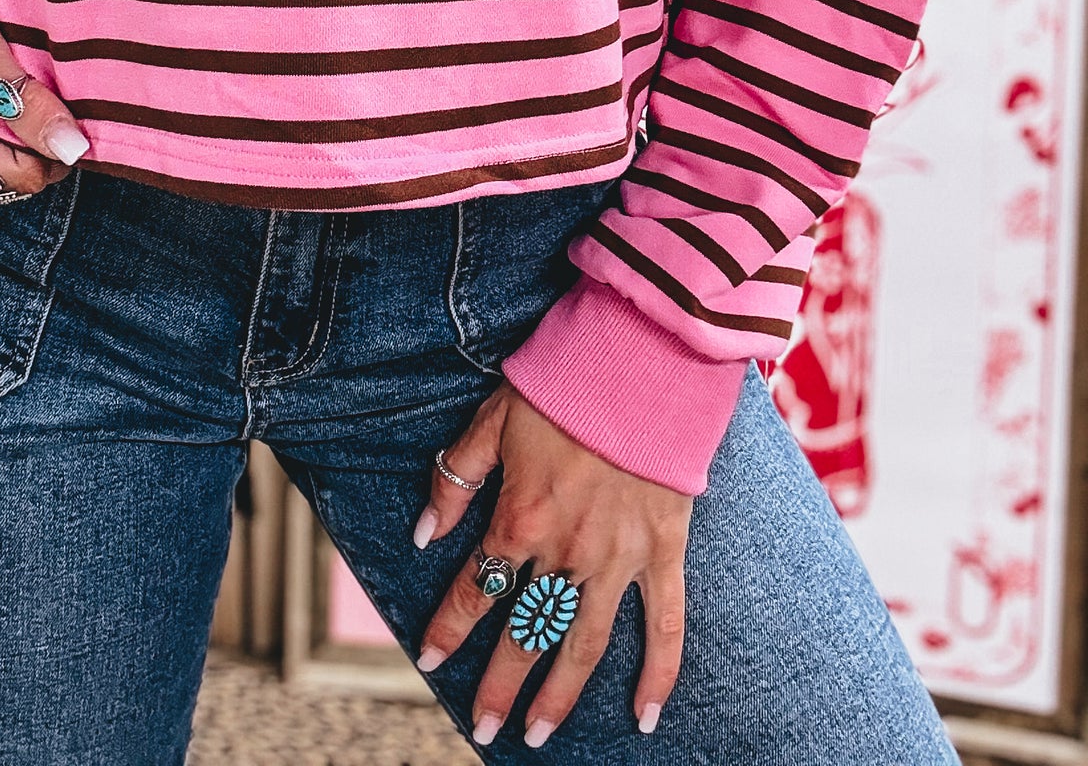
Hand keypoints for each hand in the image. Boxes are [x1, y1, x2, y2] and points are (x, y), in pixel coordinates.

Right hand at [0, 0, 89, 196]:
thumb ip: (26, 105)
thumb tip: (73, 149)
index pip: (23, 175)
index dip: (51, 138)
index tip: (54, 90)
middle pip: (25, 169)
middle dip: (42, 126)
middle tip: (34, 73)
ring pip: (23, 153)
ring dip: (34, 114)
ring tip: (19, 70)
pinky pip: (11, 135)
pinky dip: (24, 108)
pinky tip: (14, 75)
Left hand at [415, 384, 690, 748]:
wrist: (640, 361)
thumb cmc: (562, 384)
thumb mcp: (493, 420)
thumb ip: (456, 478)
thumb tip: (424, 533)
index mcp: (521, 517)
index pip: (476, 588)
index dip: (450, 627)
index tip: (430, 660)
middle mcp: (567, 549)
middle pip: (526, 632)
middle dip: (500, 685)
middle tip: (483, 730)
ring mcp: (618, 556)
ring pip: (584, 643)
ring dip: (561, 694)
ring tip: (539, 735)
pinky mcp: (663, 551)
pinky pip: (665, 624)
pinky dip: (659, 674)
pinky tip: (644, 716)